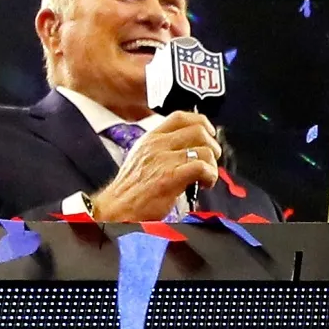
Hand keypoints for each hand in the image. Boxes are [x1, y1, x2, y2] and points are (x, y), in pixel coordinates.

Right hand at [87, 112, 219, 221]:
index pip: (180, 117)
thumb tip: (188, 147)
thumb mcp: (141, 157)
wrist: (116, 211)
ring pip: (204, 150)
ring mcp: (164, 160)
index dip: (201, 122)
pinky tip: (205, 184)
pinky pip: (202, 167)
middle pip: (198, 130)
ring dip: (212, 164)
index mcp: (151, 138)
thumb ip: (162, 148)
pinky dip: (210, 175)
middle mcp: (157, 144)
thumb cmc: (130, 189)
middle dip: (212, 145)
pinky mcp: (170, 177)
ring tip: (206, 176)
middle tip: (211, 159)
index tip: (210, 133)